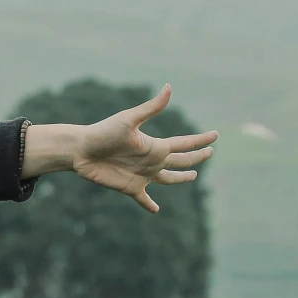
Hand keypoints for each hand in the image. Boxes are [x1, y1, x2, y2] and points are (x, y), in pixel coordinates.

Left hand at [67, 86, 216, 213]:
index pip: (184, 143)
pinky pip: (143, 198)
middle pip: (181, 160)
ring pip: (169, 179)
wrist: (81, 150)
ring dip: (181, 178)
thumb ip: (151, 107)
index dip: (200, 140)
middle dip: (197, 157)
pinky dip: (150, 204)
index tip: (216, 135)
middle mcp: (152, 160)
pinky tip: (156, 210)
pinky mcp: (130, 187)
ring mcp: (142, 175)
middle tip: (210, 152)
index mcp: (155, 145)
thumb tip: (169, 87)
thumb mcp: (129, 119)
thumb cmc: (103, 132)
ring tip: (193, 177)